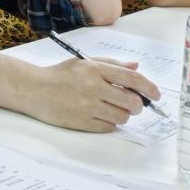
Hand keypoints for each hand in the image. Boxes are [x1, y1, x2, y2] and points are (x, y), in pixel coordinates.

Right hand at [22, 58, 160, 131]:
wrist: (33, 89)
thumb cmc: (59, 75)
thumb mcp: (84, 63)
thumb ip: (112, 65)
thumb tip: (136, 68)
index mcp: (95, 69)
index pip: (132, 80)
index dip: (149, 88)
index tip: (156, 95)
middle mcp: (92, 87)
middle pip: (132, 102)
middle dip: (137, 105)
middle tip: (133, 105)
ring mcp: (87, 106)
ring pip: (122, 117)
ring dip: (122, 115)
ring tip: (111, 109)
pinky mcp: (81, 122)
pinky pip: (108, 127)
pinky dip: (109, 123)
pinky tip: (99, 115)